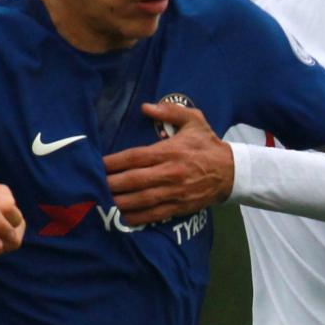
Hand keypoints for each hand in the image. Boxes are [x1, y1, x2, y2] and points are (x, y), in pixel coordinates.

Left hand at [103, 103, 231, 222]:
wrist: (232, 172)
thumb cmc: (208, 145)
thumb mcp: (194, 120)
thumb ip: (170, 111)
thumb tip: (146, 106)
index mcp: (170, 151)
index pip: (135, 156)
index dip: (114, 161)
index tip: (97, 164)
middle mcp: (170, 173)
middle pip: (134, 180)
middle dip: (111, 184)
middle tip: (91, 184)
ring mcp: (174, 192)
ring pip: (141, 200)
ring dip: (119, 202)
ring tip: (100, 202)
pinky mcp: (179, 207)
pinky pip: (154, 215)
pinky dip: (136, 218)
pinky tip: (121, 218)